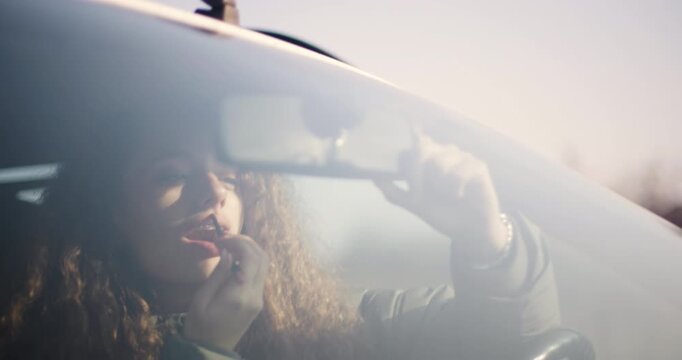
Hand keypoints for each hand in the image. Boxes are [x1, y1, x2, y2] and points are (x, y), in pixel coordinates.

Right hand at [183, 235, 267, 352]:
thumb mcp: (201, 299)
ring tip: (229, 245)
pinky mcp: (257, 300)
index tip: (221, 238)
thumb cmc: (200, 326)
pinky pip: (259, 273)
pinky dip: (250, 260)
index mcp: (241, 295)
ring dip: (250, 249)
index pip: (251, 258)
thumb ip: (218, 274)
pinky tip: (234, 258)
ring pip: (264, 264)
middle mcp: (255, 296)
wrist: (211, 350)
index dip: (239, 242)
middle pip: (262, 258)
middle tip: (226, 238)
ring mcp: (259, 298)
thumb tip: (229, 252)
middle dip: (246, 242)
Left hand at [375, 128, 507, 263]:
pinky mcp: (478, 165)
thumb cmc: (443, 214)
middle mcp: (444, 152)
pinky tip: (460, 196)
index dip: (407, 160)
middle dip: (416, 176)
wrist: (468, 231)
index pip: (413, 144)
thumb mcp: (414, 204)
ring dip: (438, 185)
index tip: (408, 181)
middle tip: (420, 196)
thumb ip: (394, 191)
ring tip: (447, 196)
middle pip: (421, 149)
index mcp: (428, 157)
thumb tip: (374, 177)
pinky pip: (459, 171)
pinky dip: (455, 189)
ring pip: (439, 162)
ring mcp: (461, 157)